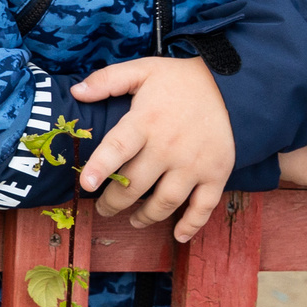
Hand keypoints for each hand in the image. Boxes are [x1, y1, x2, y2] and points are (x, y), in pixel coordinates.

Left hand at [71, 55, 234, 240]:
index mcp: (146, 121)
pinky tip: (178, 235)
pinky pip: (204, 206)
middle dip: (114, 201)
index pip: (118, 148)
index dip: (101, 167)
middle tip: (102, 209)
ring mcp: (195, 164)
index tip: (86, 185)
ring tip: (132, 220)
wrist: (230, 88)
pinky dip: (191, 224)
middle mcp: (169, 147)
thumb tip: (75, 92)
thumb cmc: (179, 81)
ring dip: (146, 216)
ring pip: (166, 201)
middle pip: (137, 183)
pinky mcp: (217, 174)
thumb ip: (107, 80)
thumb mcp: (141, 70)